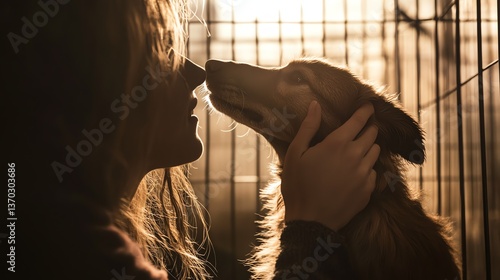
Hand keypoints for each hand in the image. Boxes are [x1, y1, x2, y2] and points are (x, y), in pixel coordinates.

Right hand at [281, 101, 379, 230]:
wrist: (310, 221)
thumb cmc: (298, 186)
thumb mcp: (295, 153)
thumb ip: (308, 127)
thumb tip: (315, 104)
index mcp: (337, 143)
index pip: (360, 119)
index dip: (365, 110)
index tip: (369, 106)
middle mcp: (356, 155)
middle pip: (372, 134)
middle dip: (369, 127)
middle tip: (362, 127)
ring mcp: (364, 174)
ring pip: (376, 152)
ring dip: (369, 147)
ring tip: (358, 150)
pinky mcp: (368, 190)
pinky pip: (374, 172)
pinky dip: (367, 168)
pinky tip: (355, 172)